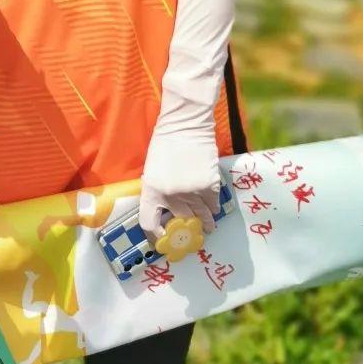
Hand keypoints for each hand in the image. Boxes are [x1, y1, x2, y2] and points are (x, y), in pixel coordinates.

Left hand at [138, 125, 220, 243]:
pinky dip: (213, 208)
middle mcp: (171, 196)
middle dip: (185, 228)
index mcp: (151, 190)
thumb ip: (157, 192)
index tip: (163, 238)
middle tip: (189, 231)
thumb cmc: (164, 144)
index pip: (149, 224)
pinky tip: (213, 209)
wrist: (185, 126)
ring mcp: (192, 192)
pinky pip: (213, 205)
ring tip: (207, 228)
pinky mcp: (209, 187)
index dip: (156, 235)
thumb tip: (165, 212)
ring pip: (200, 217)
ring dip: (204, 223)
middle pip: (179, 222)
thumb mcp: (151, 170)